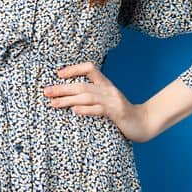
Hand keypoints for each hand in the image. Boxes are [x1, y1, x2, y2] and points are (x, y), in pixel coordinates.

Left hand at [42, 62, 160, 143]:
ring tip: (53, 103)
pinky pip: (99, 110)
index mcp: (106, 84)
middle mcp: (108, 90)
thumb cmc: (122, 113)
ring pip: (87, 97)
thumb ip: (93, 96)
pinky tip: (74, 111)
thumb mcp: (107, 100)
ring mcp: (113, 101)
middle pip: (82, 85)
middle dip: (62, 88)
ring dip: (68, 100)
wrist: (145, 123)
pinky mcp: (117, 113)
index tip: (58, 74)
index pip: (90, 68)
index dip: (74, 69)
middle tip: (46, 92)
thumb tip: (70, 96)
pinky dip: (85, 110)